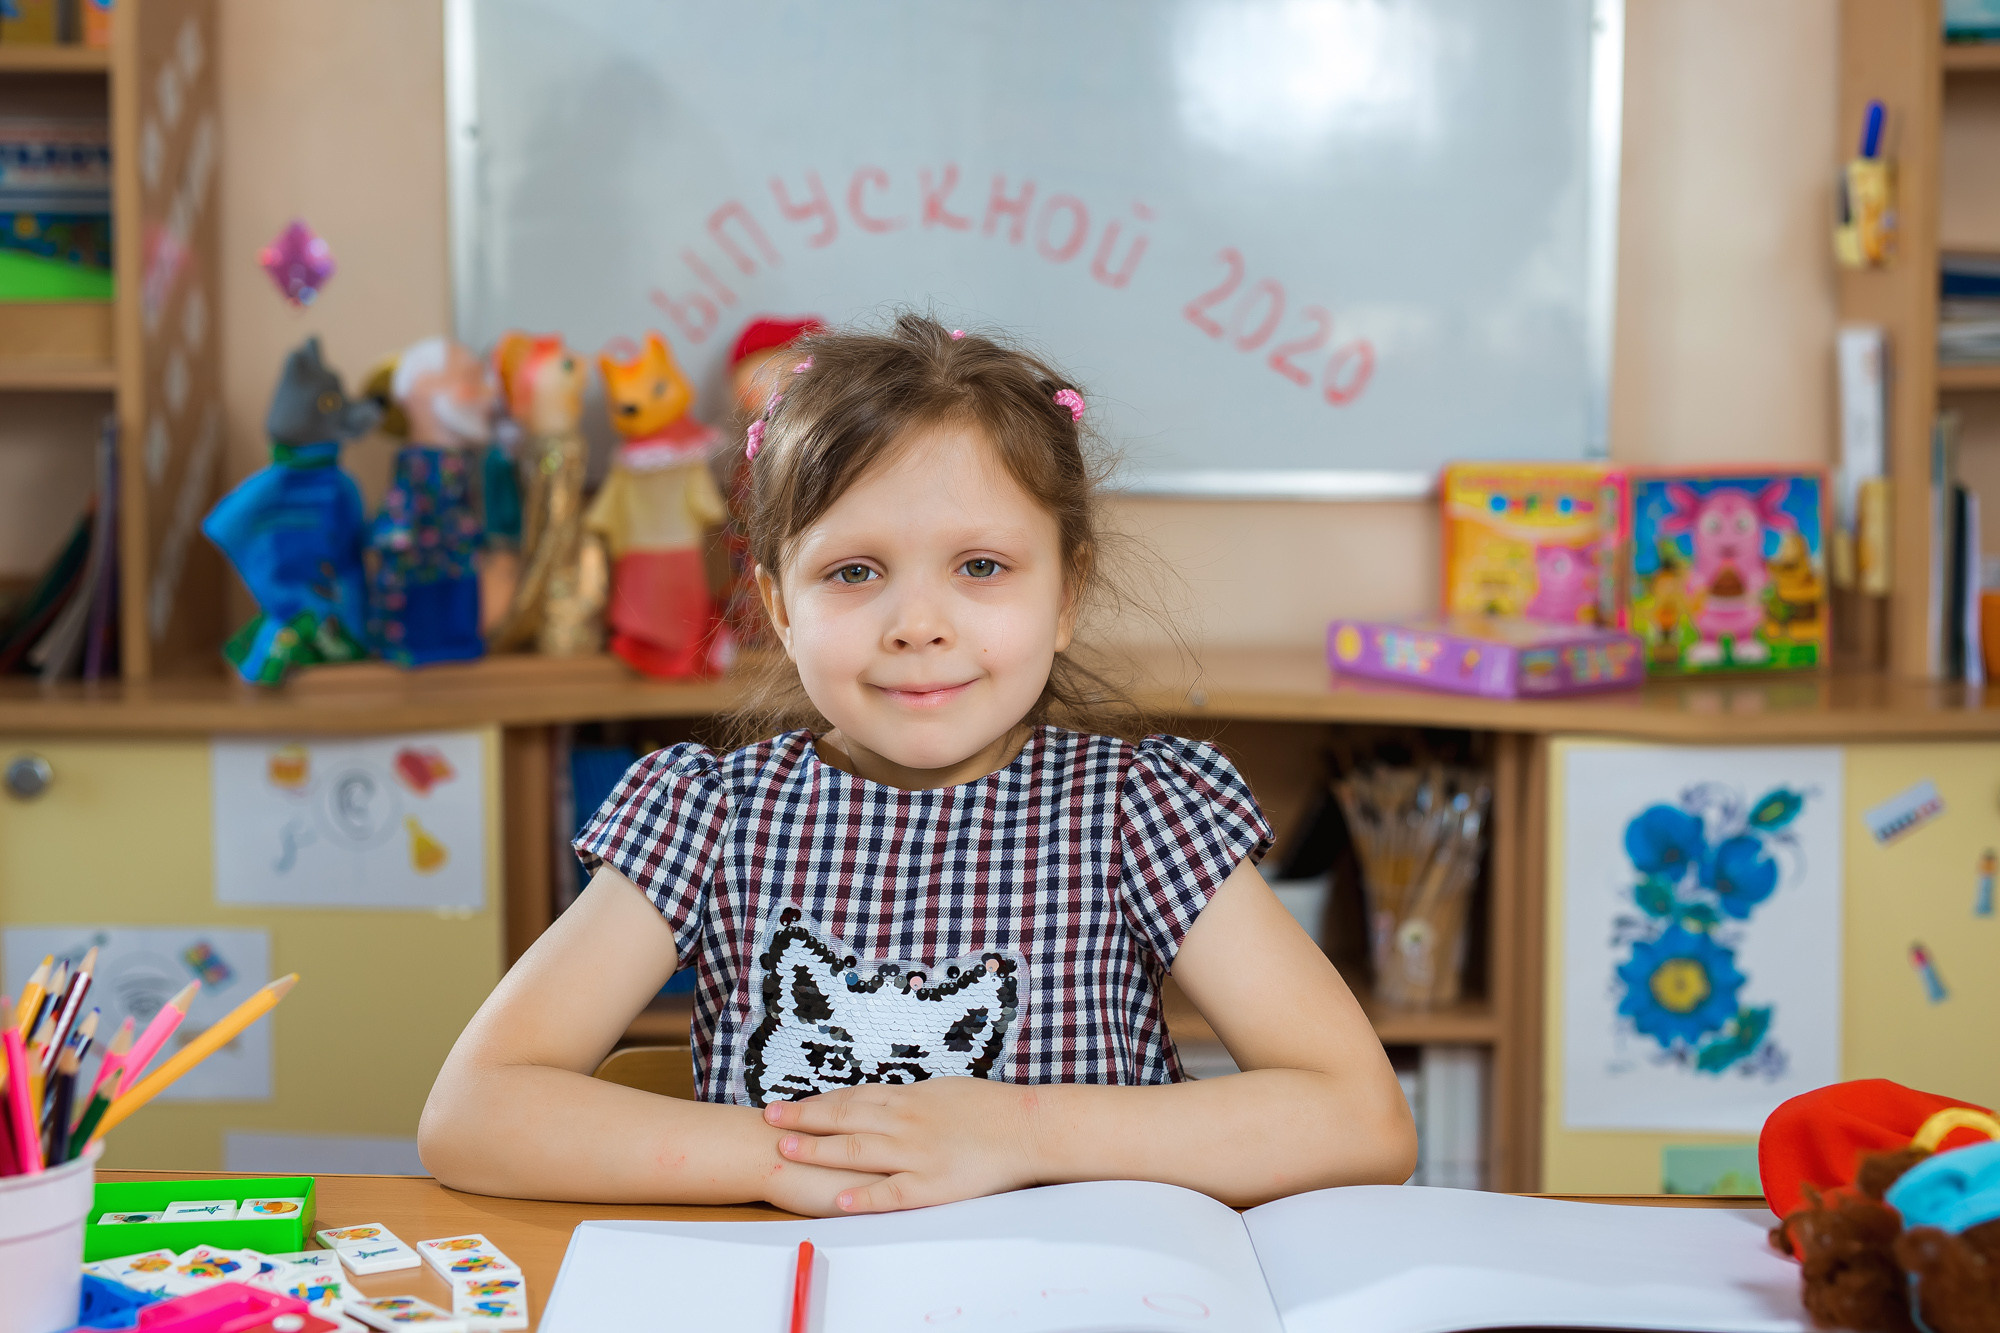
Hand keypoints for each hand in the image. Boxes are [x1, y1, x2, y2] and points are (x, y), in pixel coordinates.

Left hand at [763, 1076, 1043, 1213]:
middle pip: (845, 1117)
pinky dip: (862, 1196)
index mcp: (910, 1099)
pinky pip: (891, 1192)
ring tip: (785, 1150)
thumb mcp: (945, 1092)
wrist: (1028, 1126)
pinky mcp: (932, 1184)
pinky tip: (837, 1199)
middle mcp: (906, 1122)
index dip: (819, 1101)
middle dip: (804, 1118)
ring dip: (819, 1150)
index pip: (854, 1098)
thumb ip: (913, 1099)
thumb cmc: (991, 1108)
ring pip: (858, 1150)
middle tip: (769, 1118)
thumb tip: (888, 1099)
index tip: (790, 1104)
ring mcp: (916, 1153)